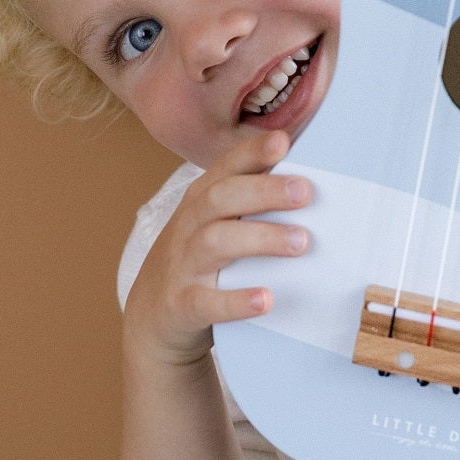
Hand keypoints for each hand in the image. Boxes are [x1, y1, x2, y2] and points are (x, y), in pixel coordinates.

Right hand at [123, 127, 310, 370]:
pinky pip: (206, 302)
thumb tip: (308, 184)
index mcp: (200, 203)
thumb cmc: (197, 264)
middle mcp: (189, 228)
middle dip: (263, 191)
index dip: (251, 153)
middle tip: (305, 192)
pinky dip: (236, 301)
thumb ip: (248, 206)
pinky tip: (266, 299)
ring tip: (301, 242)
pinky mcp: (182, 306)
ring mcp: (183, 266)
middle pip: (221, 199)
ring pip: (215, 242)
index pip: (225, 170)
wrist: (150, 318)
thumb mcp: (213, 226)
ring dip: (260, 239)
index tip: (284, 141)